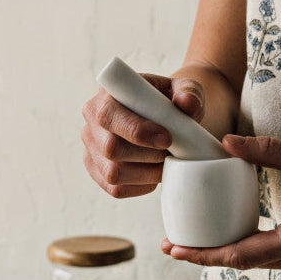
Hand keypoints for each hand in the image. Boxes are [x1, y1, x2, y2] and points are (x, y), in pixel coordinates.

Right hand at [82, 73, 205, 197]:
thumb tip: (187, 104)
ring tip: (164, 161)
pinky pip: (117, 189)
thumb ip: (189, 92)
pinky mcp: (99, 173)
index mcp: (106, 97)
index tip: (167, 138)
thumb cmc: (170, 102)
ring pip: (113, 173)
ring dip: (147, 172)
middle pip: (110, 149)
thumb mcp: (184, 90)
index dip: (137, 131)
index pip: (109, 116)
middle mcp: (92, 124)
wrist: (165, 121)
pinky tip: (154, 171)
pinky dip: (142, 185)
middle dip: (147, 155)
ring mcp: (93, 151)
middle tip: (170, 152)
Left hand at [161, 133, 280, 275]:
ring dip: (236, 251)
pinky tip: (243, 233)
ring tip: (203, 238)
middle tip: (176, 244)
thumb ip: (269, 153)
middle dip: (212, 255)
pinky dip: (260, 247)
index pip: (242, 254)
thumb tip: (227, 142)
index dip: (205, 254)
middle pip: (250, 263)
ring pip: (267, 261)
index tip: (174, 250)